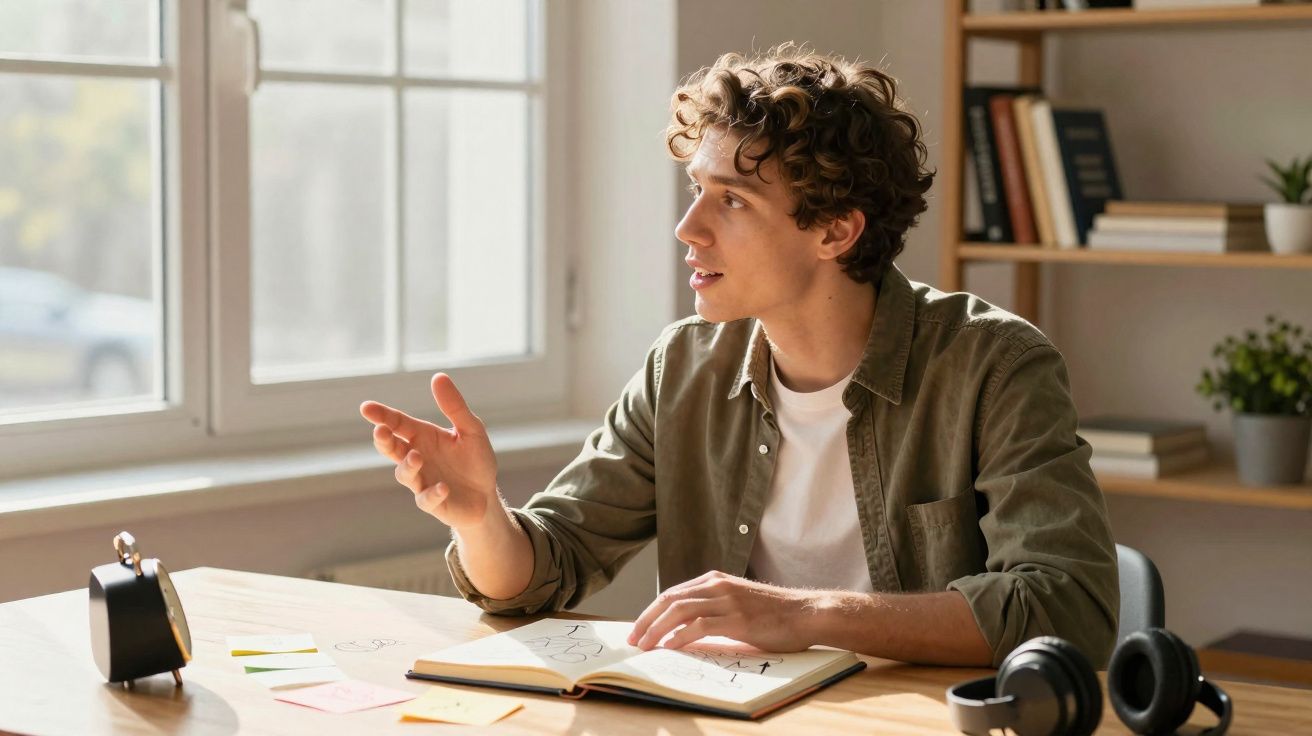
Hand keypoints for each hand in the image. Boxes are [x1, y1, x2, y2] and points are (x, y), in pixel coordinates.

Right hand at [360, 373, 497, 529]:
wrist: (486, 495)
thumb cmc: (475, 460)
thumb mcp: (471, 429)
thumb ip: (455, 406)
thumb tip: (438, 376)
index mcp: (423, 437)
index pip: (398, 423)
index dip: (382, 415)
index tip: (366, 408)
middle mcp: (418, 458)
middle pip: (392, 448)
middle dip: (384, 441)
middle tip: (381, 431)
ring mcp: (423, 481)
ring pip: (404, 474)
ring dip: (407, 466)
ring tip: (416, 456)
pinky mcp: (434, 503)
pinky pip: (426, 499)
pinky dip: (432, 493)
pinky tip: (443, 487)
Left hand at [626, 571, 816, 652]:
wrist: (806, 612)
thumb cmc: (775, 613)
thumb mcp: (738, 602)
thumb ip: (714, 609)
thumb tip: (685, 630)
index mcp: (715, 580)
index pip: (673, 593)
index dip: (651, 611)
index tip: (639, 628)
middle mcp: (717, 585)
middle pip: (669, 599)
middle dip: (646, 620)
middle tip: (633, 639)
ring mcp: (727, 600)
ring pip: (679, 611)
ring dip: (656, 629)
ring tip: (645, 646)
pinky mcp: (737, 619)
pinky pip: (698, 626)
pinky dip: (679, 637)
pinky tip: (669, 647)